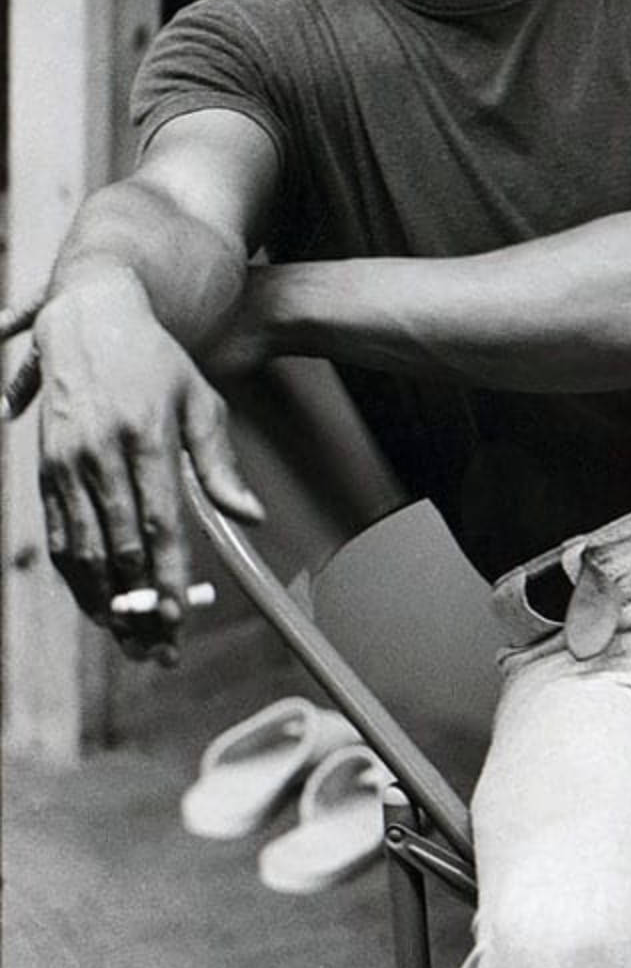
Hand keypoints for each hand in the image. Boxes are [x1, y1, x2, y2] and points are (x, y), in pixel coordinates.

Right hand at [35, 270, 263, 661]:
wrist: (89, 318)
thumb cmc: (155, 361)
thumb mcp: (201, 399)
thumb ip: (220, 464)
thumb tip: (250, 515)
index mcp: (148, 437)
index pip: (161, 526)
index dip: (168, 580)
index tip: (180, 621)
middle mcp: (102, 454)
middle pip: (122, 550)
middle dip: (140, 608)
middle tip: (159, 649)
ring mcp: (67, 465)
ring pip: (85, 553)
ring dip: (107, 604)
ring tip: (130, 640)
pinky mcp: (44, 471)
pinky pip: (58, 537)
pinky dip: (77, 577)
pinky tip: (97, 603)